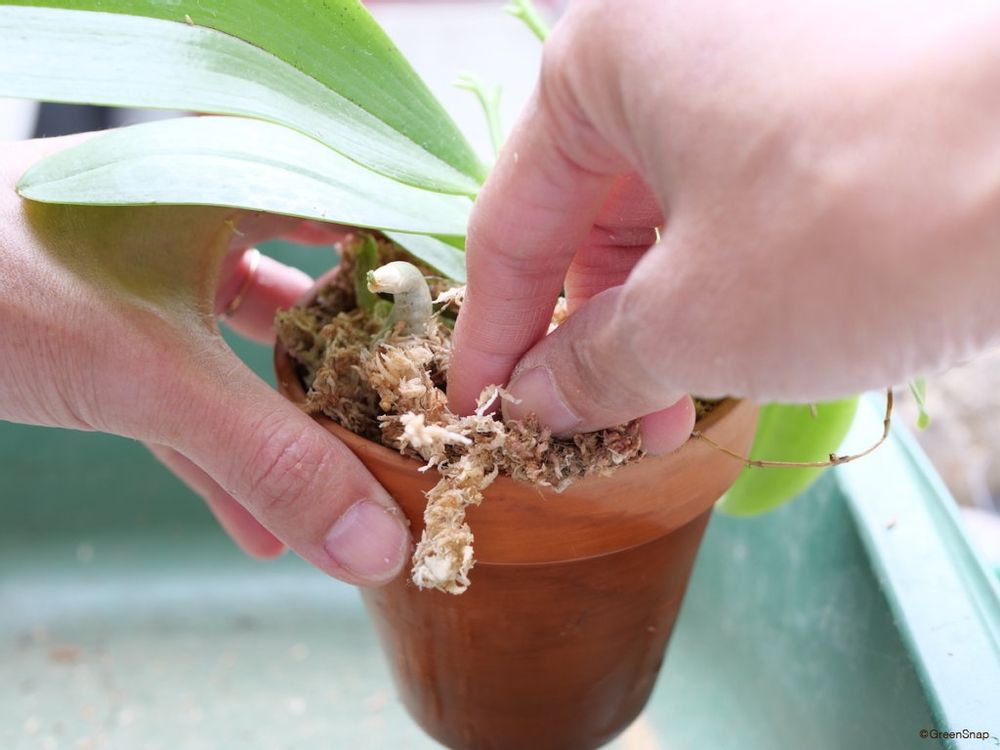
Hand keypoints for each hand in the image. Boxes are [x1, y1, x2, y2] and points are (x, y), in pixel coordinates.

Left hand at [1, 134, 409, 585]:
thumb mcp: (147, 374)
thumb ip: (267, 462)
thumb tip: (377, 541)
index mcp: (234, 175)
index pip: (369, 210)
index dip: (431, 271)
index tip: (484, 334)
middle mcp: (208, 215)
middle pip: (323, 295)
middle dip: (371, 368)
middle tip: (430, 421)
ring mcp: (161, 279)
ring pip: (260, 357)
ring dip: (301, 428)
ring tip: (362, 491)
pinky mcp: (118, 336)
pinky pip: (195, 396)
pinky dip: (225, 458)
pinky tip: (262, 531)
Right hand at [450, 0, 999, 446]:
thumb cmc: (867, 218)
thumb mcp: (699, 319)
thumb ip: (593, 365)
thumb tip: (534, 405)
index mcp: (605, 57)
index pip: (510, 222)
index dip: (493, 337)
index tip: (482, 416)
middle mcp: (671, 37)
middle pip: (587, 216)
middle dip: (589, 336)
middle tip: (598, 430)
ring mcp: (755, 56)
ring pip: (663, 212)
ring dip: (657, 319)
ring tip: (673, 408)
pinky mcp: (822, 92)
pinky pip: (730, 196)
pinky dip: (718, 278)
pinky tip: (734, 347)